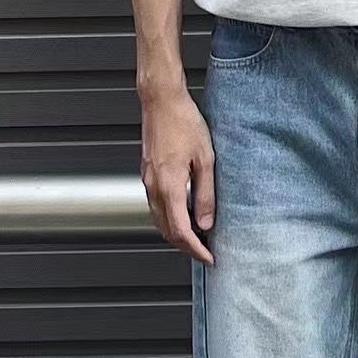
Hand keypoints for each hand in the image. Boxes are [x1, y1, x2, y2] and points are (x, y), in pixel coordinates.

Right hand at [139, 87, 215, 264]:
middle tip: (205, 253)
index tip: (209, 257)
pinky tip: (184, 218)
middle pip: (167, 231)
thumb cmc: (184, 122)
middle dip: (187, 247)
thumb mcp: (205, 160)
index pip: (181, 231)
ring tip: (198, 239)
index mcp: (169, 185)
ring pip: (160, 221)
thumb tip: (206, 223)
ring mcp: (148, 181)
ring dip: (177, 235)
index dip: (195, 249)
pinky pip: (156, 207)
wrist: (161, 100)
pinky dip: (170, 220)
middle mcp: (154, 187)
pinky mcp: (147, 175)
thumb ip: (205, 195)